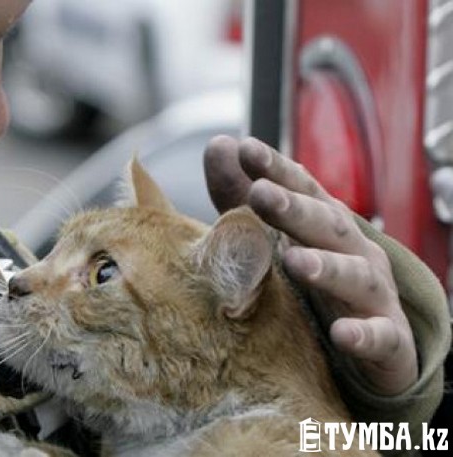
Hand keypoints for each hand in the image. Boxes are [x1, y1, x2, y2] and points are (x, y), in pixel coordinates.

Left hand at [203, 135, 417, 394]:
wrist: (366, 350)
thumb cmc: (310, 285)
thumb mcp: (272, 237)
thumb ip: (240, 196)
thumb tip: (219, 144)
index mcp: (325, 226)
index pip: (303, 190)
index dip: (277, 169)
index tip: (246, 149)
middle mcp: (355, 253)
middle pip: (327, 226)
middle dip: (296, 209)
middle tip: (261, 194)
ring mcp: (374, 296)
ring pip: (355, 277)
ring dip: (328, 267)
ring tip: (295, 261)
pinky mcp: (389, 342)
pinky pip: (381, 338)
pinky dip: (364, 335)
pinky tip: (342, 333)